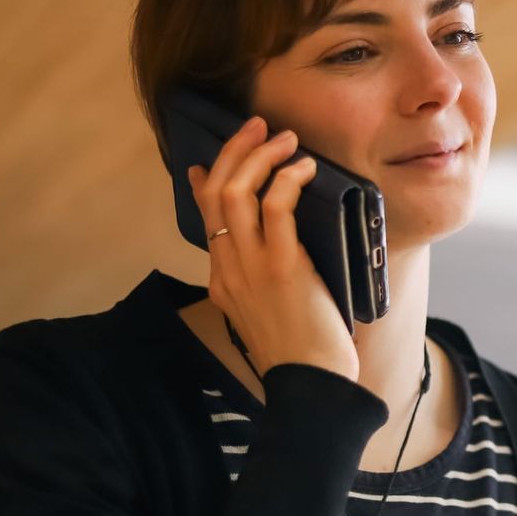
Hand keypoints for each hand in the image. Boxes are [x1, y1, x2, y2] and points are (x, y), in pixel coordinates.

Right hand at [186, 116, 358, 382]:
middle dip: (233, 152)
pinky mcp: (282, 268)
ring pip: (236, 192)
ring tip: (284, 138)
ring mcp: (251, 267)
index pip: (205, 217)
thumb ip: (265, 282)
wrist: (311, 388)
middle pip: (215, 194)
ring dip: (259, 156)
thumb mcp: (271, 314)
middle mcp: (228, 269)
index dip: (206, 182)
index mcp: (223, 281)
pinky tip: (305, 169)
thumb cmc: (305, 354)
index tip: (207, 160)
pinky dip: (288, 179)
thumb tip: (281, 252)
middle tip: (257, 127)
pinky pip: (276, 208)